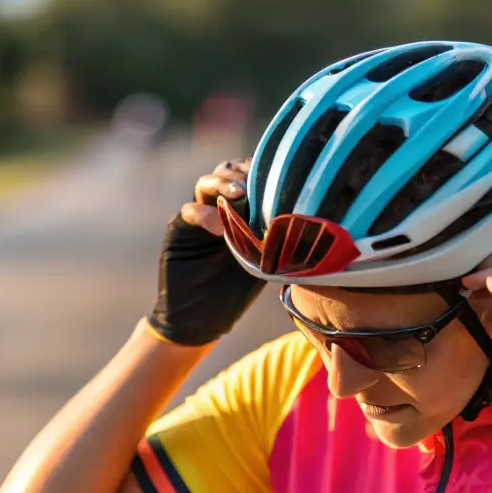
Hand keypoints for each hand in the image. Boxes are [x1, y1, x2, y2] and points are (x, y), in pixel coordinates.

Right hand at [147, 158, 263, 346]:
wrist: (200, 320)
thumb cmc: (234, 294)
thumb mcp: (264, 263)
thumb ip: (277, 241)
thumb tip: (312, 226)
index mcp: (242, 212)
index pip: (251, 177)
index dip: (263, 172)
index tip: (279, 177)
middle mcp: (219, 208)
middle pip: (228, 172)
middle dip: (242, 172)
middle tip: (255, 183)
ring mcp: (197, 216)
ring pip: (206, 184)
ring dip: (222, 183)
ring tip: (239, 193)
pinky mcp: (179, 230)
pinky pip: (189, 211)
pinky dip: (203, 214)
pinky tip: (218, 228)